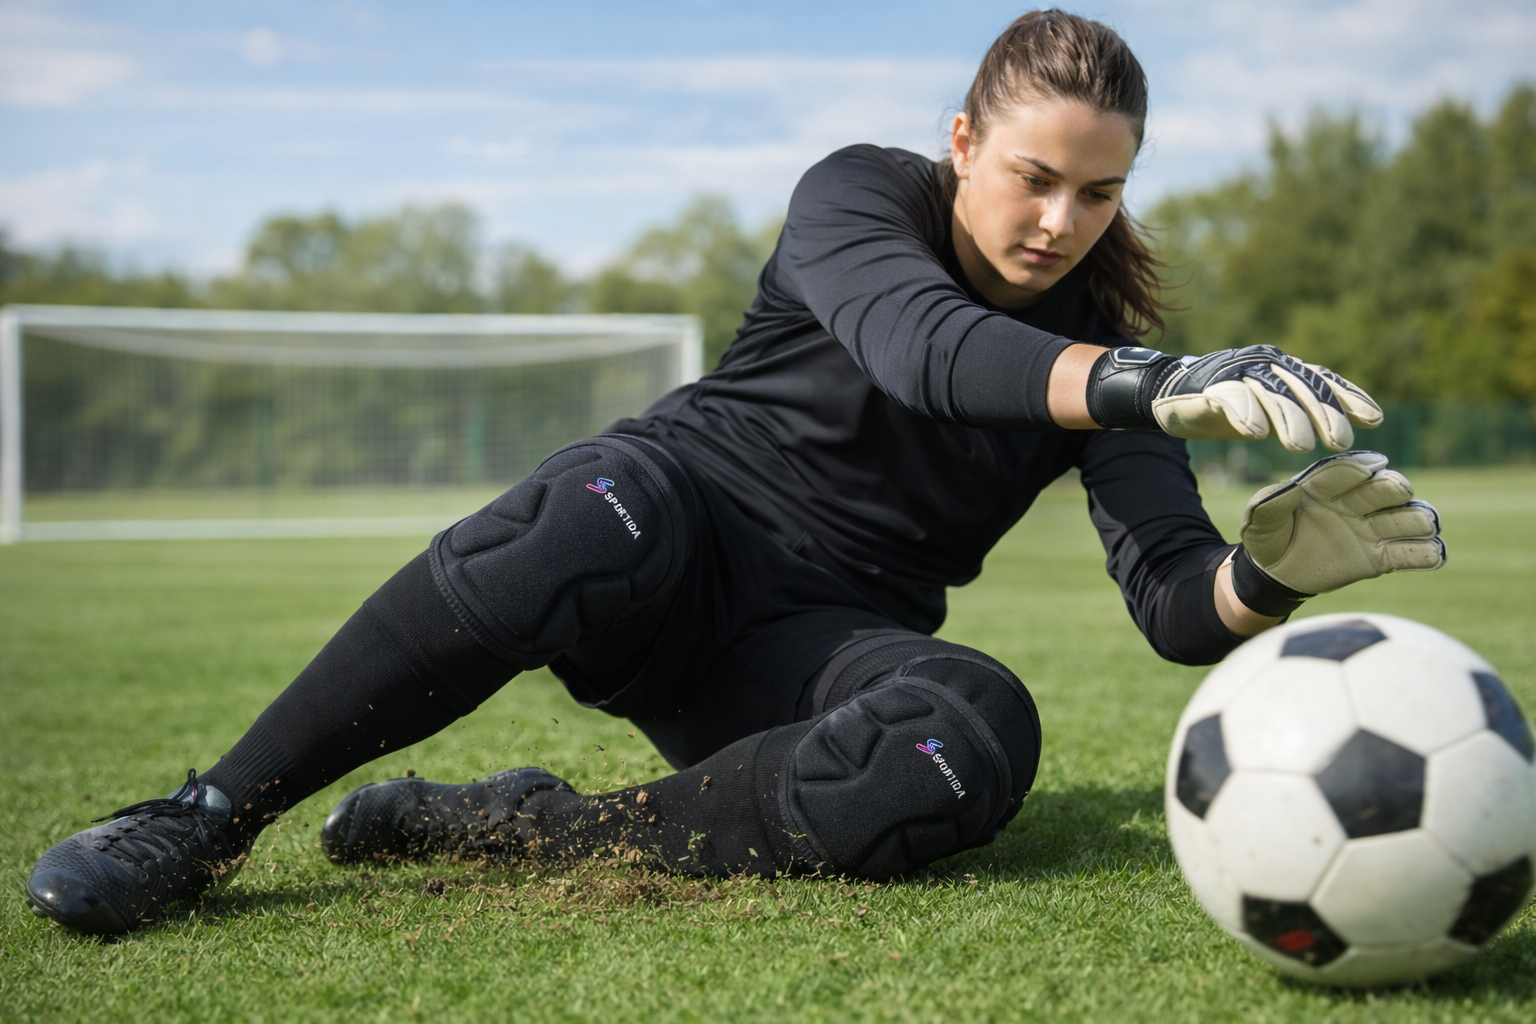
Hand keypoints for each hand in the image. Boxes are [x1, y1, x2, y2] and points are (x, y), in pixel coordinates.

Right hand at [1085, 344, 1382, 451]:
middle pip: (1302, 387)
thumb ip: (1300, 414)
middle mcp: (1265, 364)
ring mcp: (1237, 372)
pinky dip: (1244, 413)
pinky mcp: (1210, 385)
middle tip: (1341, 442)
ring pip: (1271, 392)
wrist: (1170, 394)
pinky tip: (1256, 434)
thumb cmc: (1226, 406)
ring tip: (1302, 447)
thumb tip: (1345, 431)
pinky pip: (1231, 396)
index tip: (1373, 419)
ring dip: (1288, 418)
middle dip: (1324, 414)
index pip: (1323, 380)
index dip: (1348, 397)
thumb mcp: (1269, 410)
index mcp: (1284, 369)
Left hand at [1230, 451, 1446, 616]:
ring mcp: (1370, 528)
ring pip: (1403, 519)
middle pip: (1381, 490)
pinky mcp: (1379, 557)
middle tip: (1401, 491)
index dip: (1357, 469)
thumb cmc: (1267, 539)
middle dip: (1393, 488)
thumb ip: (1268, 505)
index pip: (1343, 472)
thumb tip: (1289, 489)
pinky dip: (1425, 553)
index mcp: (1324, 485)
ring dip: (1418, 519)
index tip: (1372, 467)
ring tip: (1427, 523)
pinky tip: (1436, 554)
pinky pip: (1407, 554)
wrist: (1277, 573)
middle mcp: (1354, 502)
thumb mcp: (1257, 522)